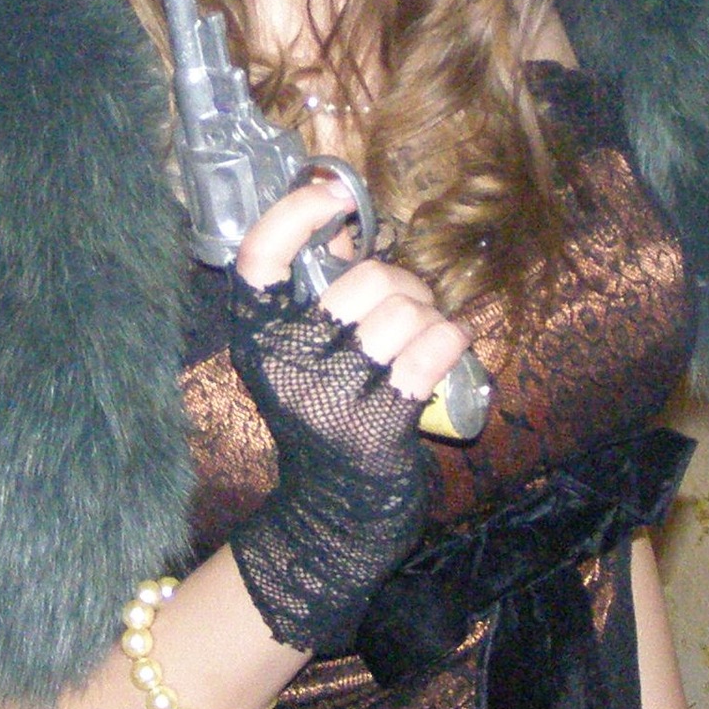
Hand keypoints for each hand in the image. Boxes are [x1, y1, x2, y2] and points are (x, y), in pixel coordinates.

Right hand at [227, 178, 469, 656]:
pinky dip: (452, 340)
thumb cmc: (325, 416)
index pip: (258, 256)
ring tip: (427, 337)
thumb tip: (342, 216)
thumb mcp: (301, 353)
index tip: (333, 191)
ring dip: (431, 316)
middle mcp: (285, 364)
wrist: (333, 516)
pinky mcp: (376, 427)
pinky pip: (433, 350)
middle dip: (404, 284)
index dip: (294, 212)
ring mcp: (330, 397)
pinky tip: (451, 347)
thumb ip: (316, 287)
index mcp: (257, 337)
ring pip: (405, 312)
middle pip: (362, 280)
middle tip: (409, 307)